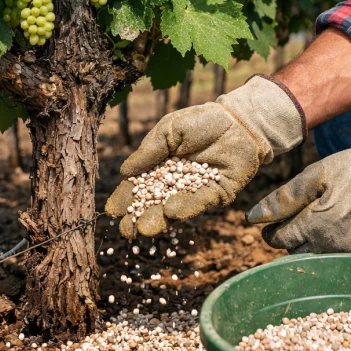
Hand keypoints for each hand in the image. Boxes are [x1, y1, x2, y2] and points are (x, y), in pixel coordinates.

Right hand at [105, 76, 303, 238]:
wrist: (238, 119)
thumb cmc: (200, 122)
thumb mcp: (168, 131)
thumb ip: (148, 152)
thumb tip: (124, 172)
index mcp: (160, 168)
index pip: (139, 187)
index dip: (125, 198)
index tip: (112, 211)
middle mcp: (176, 184)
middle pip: (154, 204)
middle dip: (139, 218)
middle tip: (126, 231)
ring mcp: (196, 191)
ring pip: (174, 208)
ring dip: (159, 219)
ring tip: (144, 228)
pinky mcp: (218, 194)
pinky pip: (200, 202)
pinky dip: (185, 208)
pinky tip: (170, 212)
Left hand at [246, 137, 350, 253]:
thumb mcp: (313, 177)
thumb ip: (282, 199)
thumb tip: (252, 216)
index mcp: (311, 226)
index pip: (278, 240)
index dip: (271, 231)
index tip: (271, 223)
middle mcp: (327, 245)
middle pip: (294, 252)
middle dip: (287, 240)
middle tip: (291, 223)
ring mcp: (346, 251)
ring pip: (314, 258)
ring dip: (306, 246)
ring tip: (310, 226)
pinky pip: (335, 257)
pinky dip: (327, 248)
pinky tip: (331, 230)